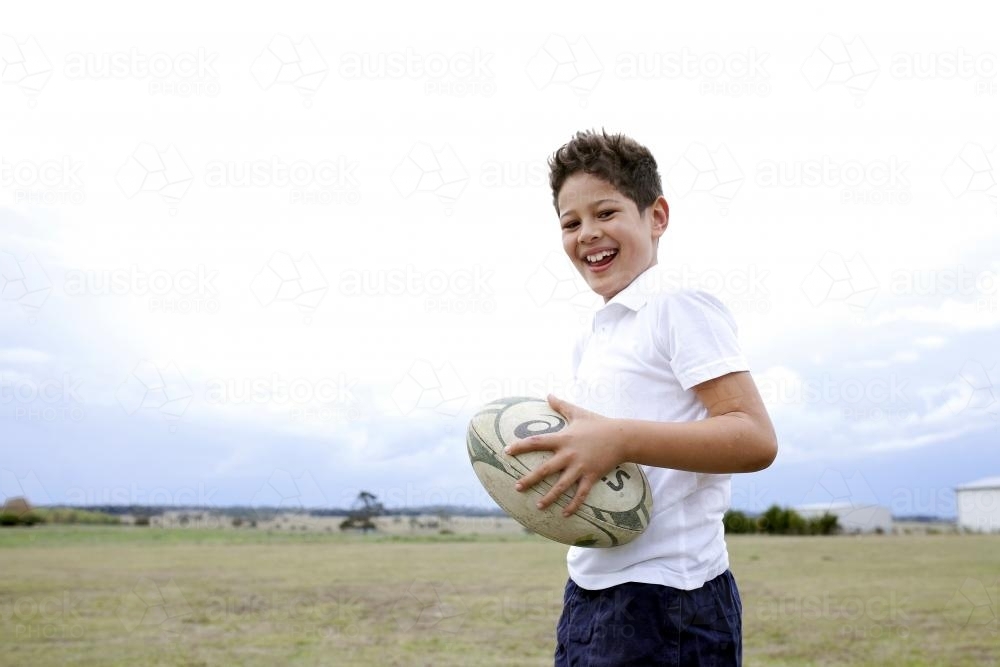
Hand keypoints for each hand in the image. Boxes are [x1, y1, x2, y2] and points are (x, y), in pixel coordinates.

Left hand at [504, 394, 625, 516]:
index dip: (520, 446)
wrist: (622, 436)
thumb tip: (548, 394)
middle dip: (530, 479)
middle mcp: (569, 454)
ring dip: (549, 497)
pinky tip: (565, 515)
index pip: (536, 442)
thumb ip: (561, 405)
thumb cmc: (598, 423)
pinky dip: (573, 505)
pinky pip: (580, 494)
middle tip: (516, 487)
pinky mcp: (591, 476)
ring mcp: (580, 467)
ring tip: (538, 506)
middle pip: (545, 469)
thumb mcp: (578, 413)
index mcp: (563, 439)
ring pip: (561, 485)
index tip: (506, 451)